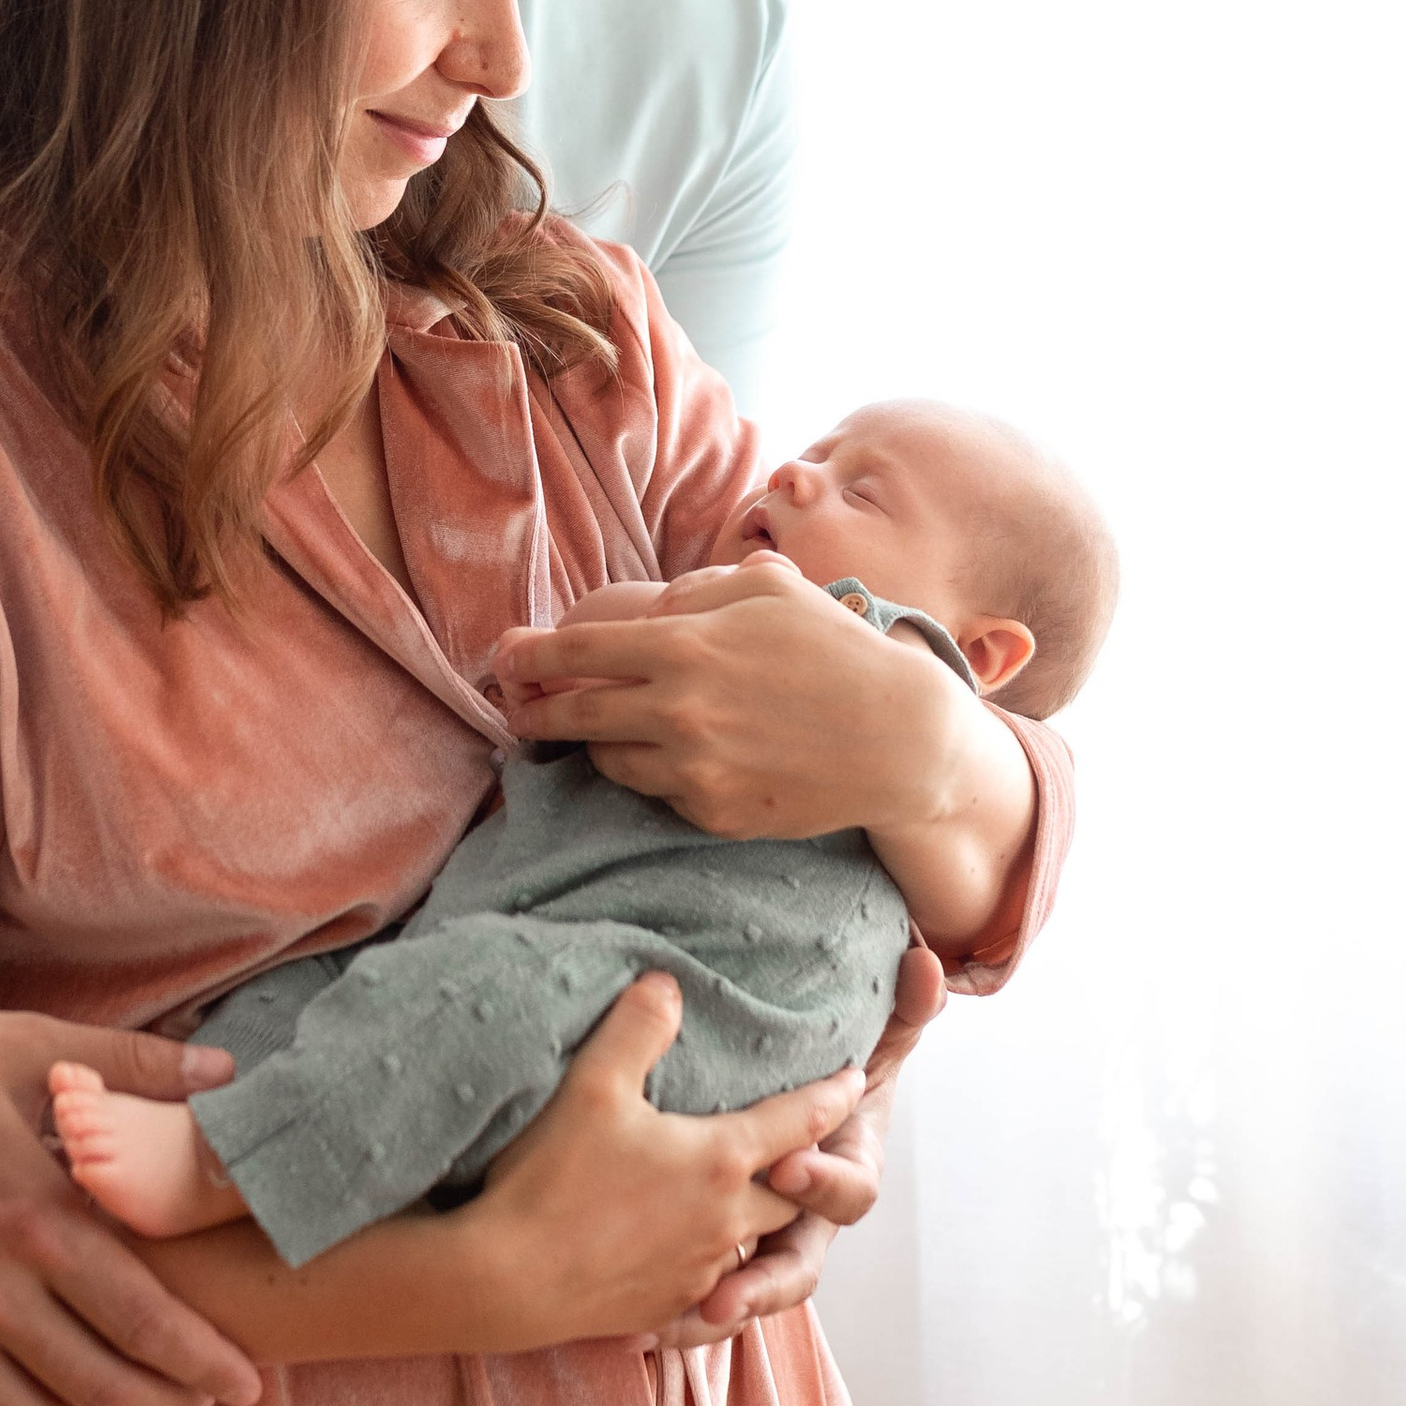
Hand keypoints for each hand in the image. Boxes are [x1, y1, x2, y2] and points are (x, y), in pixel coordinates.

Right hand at [0, 994, 265, 1405]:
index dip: (205, 1361)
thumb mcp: (26, 1048)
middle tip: (197, 1398)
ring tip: (123, 1405)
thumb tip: (227, 1075)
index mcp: (33, 1217)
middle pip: (99, 1386)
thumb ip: (131, 1067)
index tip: (246, 1382)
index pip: (145, 1318)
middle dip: (164, 1402)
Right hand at [471, 974, 859, 1345]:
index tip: (856, 1079)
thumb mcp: (591, 1085)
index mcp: (721, 1161)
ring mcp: (700, 1271)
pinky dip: (715, 1267)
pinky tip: (690, 1257)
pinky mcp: (669, 1307)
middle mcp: (726, 1221)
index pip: (798, 1123)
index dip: (831, 1097)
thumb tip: (667, 983)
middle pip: (790, 1195)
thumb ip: (637, 1028)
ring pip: (753, 1245)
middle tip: (801, 1145)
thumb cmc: (551, 1179)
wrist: (507, 1281)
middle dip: (802, 1167)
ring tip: (741, 1200)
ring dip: (755, 1221)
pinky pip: (713, 1287)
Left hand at [494, 570, 1034, 945]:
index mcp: (684, 646)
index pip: (577, 651)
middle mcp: (678, 711)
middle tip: (519, 707)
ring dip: (597, 744)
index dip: (530, 655)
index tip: (506, 656)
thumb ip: (696, 593)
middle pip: (573, 717)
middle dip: (535, 710)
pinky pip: (658, 793)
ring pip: (609, 761)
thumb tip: (650, 611)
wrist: (899, 739)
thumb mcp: (768, 590)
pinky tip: (675, 756)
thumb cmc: (836, 650)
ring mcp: (694, 769)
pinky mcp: (713, 814)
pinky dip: (655, 773)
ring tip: (603, 729)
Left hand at [654, 937, 948, 1339]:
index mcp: (845, 1168)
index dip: (823, 1180)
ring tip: (670, 1329)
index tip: (787, 1165)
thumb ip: (901, 1005)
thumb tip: (928, 964)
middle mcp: (809, 1218)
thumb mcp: (865, 1036)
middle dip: (762, 1281)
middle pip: (797, 1265)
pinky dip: (678, 1318)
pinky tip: (635, 1334)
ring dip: (717, 1311)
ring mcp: (767, 1243)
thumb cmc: (831, 1069)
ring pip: (749, 1292)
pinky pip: (706, 1298)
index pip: (848, 1188)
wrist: (803, 1110)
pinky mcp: (723, 1254)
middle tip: (721, 1292)